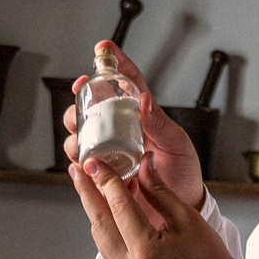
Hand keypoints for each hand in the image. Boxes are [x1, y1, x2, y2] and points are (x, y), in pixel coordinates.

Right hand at [62, 44, 206, 209]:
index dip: (113, 63)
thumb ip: (160, 124)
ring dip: (75, 132)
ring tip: (83, 138)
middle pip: (91, 108)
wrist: (179, 210)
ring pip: (79, 135)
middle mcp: (120, 132)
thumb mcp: (177, 145)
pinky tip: (83, 162)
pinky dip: (77, 161)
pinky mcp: (101, 176)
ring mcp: (108, 153)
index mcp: (141, 117)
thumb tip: (143, 99)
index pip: (125, 84)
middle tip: (81, 96)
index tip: (102, 48)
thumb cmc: (182, 174)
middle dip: (80, 100)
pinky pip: (81, 165)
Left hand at [73, 155, 234, 258]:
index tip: (95, 161)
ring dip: (92, 208)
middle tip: (77, 168)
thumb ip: (159, 191)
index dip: (105, 179)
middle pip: (99, 221)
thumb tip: (142, 164)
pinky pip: (105, 246)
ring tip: (87, 184)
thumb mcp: (187, 219)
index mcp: (147, 250)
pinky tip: (104, 208)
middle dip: (86, 191)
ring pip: (99, 234)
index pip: (119, 206)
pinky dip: (102, 224)